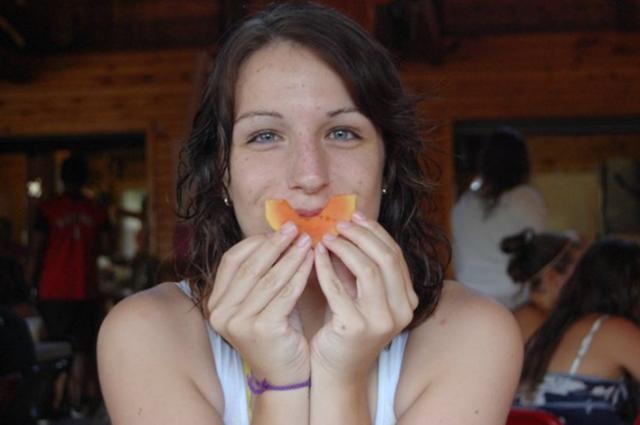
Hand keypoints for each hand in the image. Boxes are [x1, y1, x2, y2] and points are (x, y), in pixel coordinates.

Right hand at [207, 222, 312, 383]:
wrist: (286, 375)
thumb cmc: (278, 334)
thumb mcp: (263, 301)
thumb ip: (262, 274)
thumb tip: (278, 235)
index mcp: (215, 302)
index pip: (231, 260)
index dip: (256, 243)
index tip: (279, 231)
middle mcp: (220, 313)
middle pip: (250, 266)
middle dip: (275, 244)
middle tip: (295, 228)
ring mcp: (238, 322)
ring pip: (269, 278)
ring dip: (290, 255)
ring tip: (306, 240)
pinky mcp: (261, 329)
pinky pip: (285, 293)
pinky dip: (300, 274)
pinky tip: (312, 261)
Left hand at [310, 212, 418, 381]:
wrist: (335, 371)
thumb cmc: (344, 329)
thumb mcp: (359, 294)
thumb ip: (359, 267)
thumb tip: (347, 228)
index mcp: (408, 300)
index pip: (395, 255)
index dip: (375, 232)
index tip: (355, 217)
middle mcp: (402, 310)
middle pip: (386, 258)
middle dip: (361, 235)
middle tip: (339, 224)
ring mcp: (382, 320)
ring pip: (367, 269)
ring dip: (345, 248)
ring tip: (327, 237)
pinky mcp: (356, 328)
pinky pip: (339, 288)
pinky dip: (326, 267)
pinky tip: (316, 256)